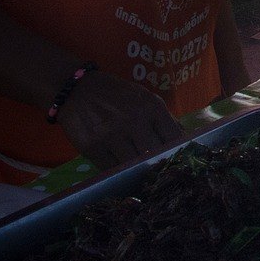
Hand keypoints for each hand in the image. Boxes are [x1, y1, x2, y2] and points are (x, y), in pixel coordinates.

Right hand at [55, 69, 184, 168]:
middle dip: (156, 163)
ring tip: (137, 170)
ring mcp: (112, 135)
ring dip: (136, 169)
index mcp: (152, 107)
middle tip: (156, 169)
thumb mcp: (145, 98)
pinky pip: (111, 168)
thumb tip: (182, 139)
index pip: (174, 137)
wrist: (77, 90)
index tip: (177, 160)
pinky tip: (118, 167)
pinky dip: (116, 170)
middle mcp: (134, 120)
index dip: (177, 152)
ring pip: (133, 164)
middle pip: (154, 154)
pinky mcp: (92, 148)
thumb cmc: (117, 95)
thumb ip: (164, 118)